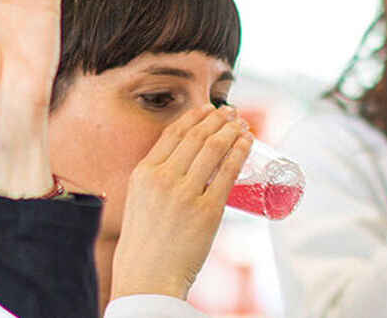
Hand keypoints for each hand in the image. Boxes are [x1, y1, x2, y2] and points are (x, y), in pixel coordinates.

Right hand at [111, 104, 251, 300]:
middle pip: (196, 137)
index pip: (172, 134)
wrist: (147, 276)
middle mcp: (163, 179)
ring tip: (242, 125)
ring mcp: (185, 194)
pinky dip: (239, 153)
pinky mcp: (207, 211)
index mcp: (143, 173)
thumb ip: (155, 180)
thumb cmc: (144, 243)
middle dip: (217, 119)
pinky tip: (247, 144)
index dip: (193, 117)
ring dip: (231, 132)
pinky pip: (228, 173)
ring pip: (214, 150)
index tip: (207, 109)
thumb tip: (182, 163)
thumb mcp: (139, 201)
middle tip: (231, 112)